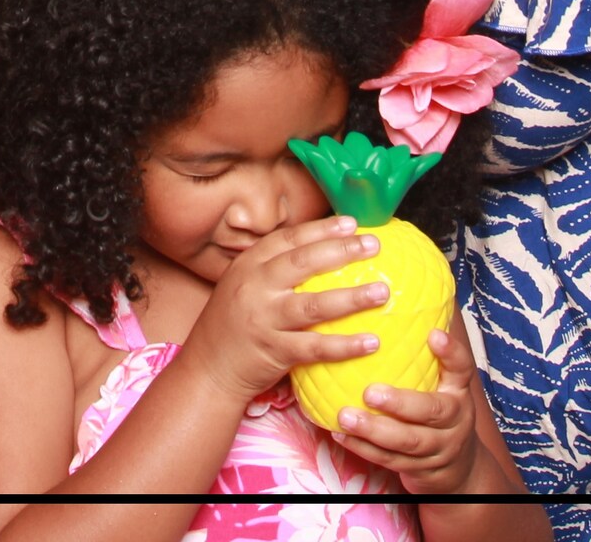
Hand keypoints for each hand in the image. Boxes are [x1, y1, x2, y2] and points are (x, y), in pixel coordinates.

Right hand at [180, 216, 385, 403]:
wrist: (208, 368)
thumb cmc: (235, 324)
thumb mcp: (245, 286)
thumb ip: (274, 270)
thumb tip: (325, 251)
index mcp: (249, 265)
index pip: (289, 239)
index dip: (322, 229)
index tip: (352, 223)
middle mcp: (255, 287)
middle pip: (304, 263)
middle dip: (342, 251)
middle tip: (374, 246)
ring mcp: (264, 319)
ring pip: (314, 305)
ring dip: (352, 298)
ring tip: (382, 292)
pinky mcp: (274, 351)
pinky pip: (316, 347)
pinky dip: (345, 345)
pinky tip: (371, 342)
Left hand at [326, 314, 485, 493]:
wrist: (459, 469)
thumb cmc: (439, 412)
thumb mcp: (443, 385)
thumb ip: (425, 356)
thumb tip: (395, 305)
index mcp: (458, 392)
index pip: (462, 369)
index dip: (450, 353)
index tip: (433, 335)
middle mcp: (454, 420)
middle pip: (431, 412)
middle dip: (400, 403)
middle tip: (370, 392)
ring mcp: (438, 448)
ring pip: (407, 442)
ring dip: (373, 430)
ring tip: (346, 416)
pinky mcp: (420, 469)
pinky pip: (389, 460)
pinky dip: (363, 448)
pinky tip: (340, 434)